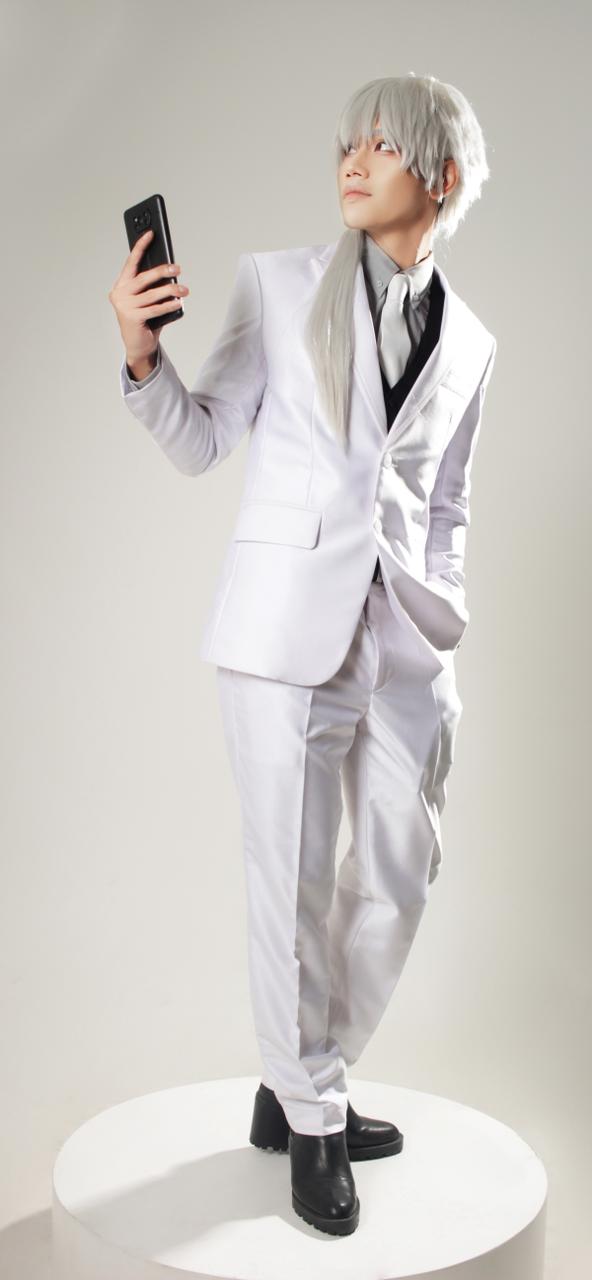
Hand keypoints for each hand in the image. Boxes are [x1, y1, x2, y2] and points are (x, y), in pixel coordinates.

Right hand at [108, 228, 189, 367]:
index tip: (151, 234)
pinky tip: (178, 302)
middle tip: (177, 268)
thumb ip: (151, 286)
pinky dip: (168, 305)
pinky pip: (154, 309)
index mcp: (121, 285)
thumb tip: (169, 271)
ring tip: (184, 289)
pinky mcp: (132, 318)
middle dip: (162, 271)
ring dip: (170, 291)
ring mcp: (124, 307)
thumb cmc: (144, 319)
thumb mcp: (146, 299)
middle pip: (143, 278)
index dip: (140, 247)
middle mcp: (119, 294)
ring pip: (152, 295)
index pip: (131, 262)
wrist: (137, 346)